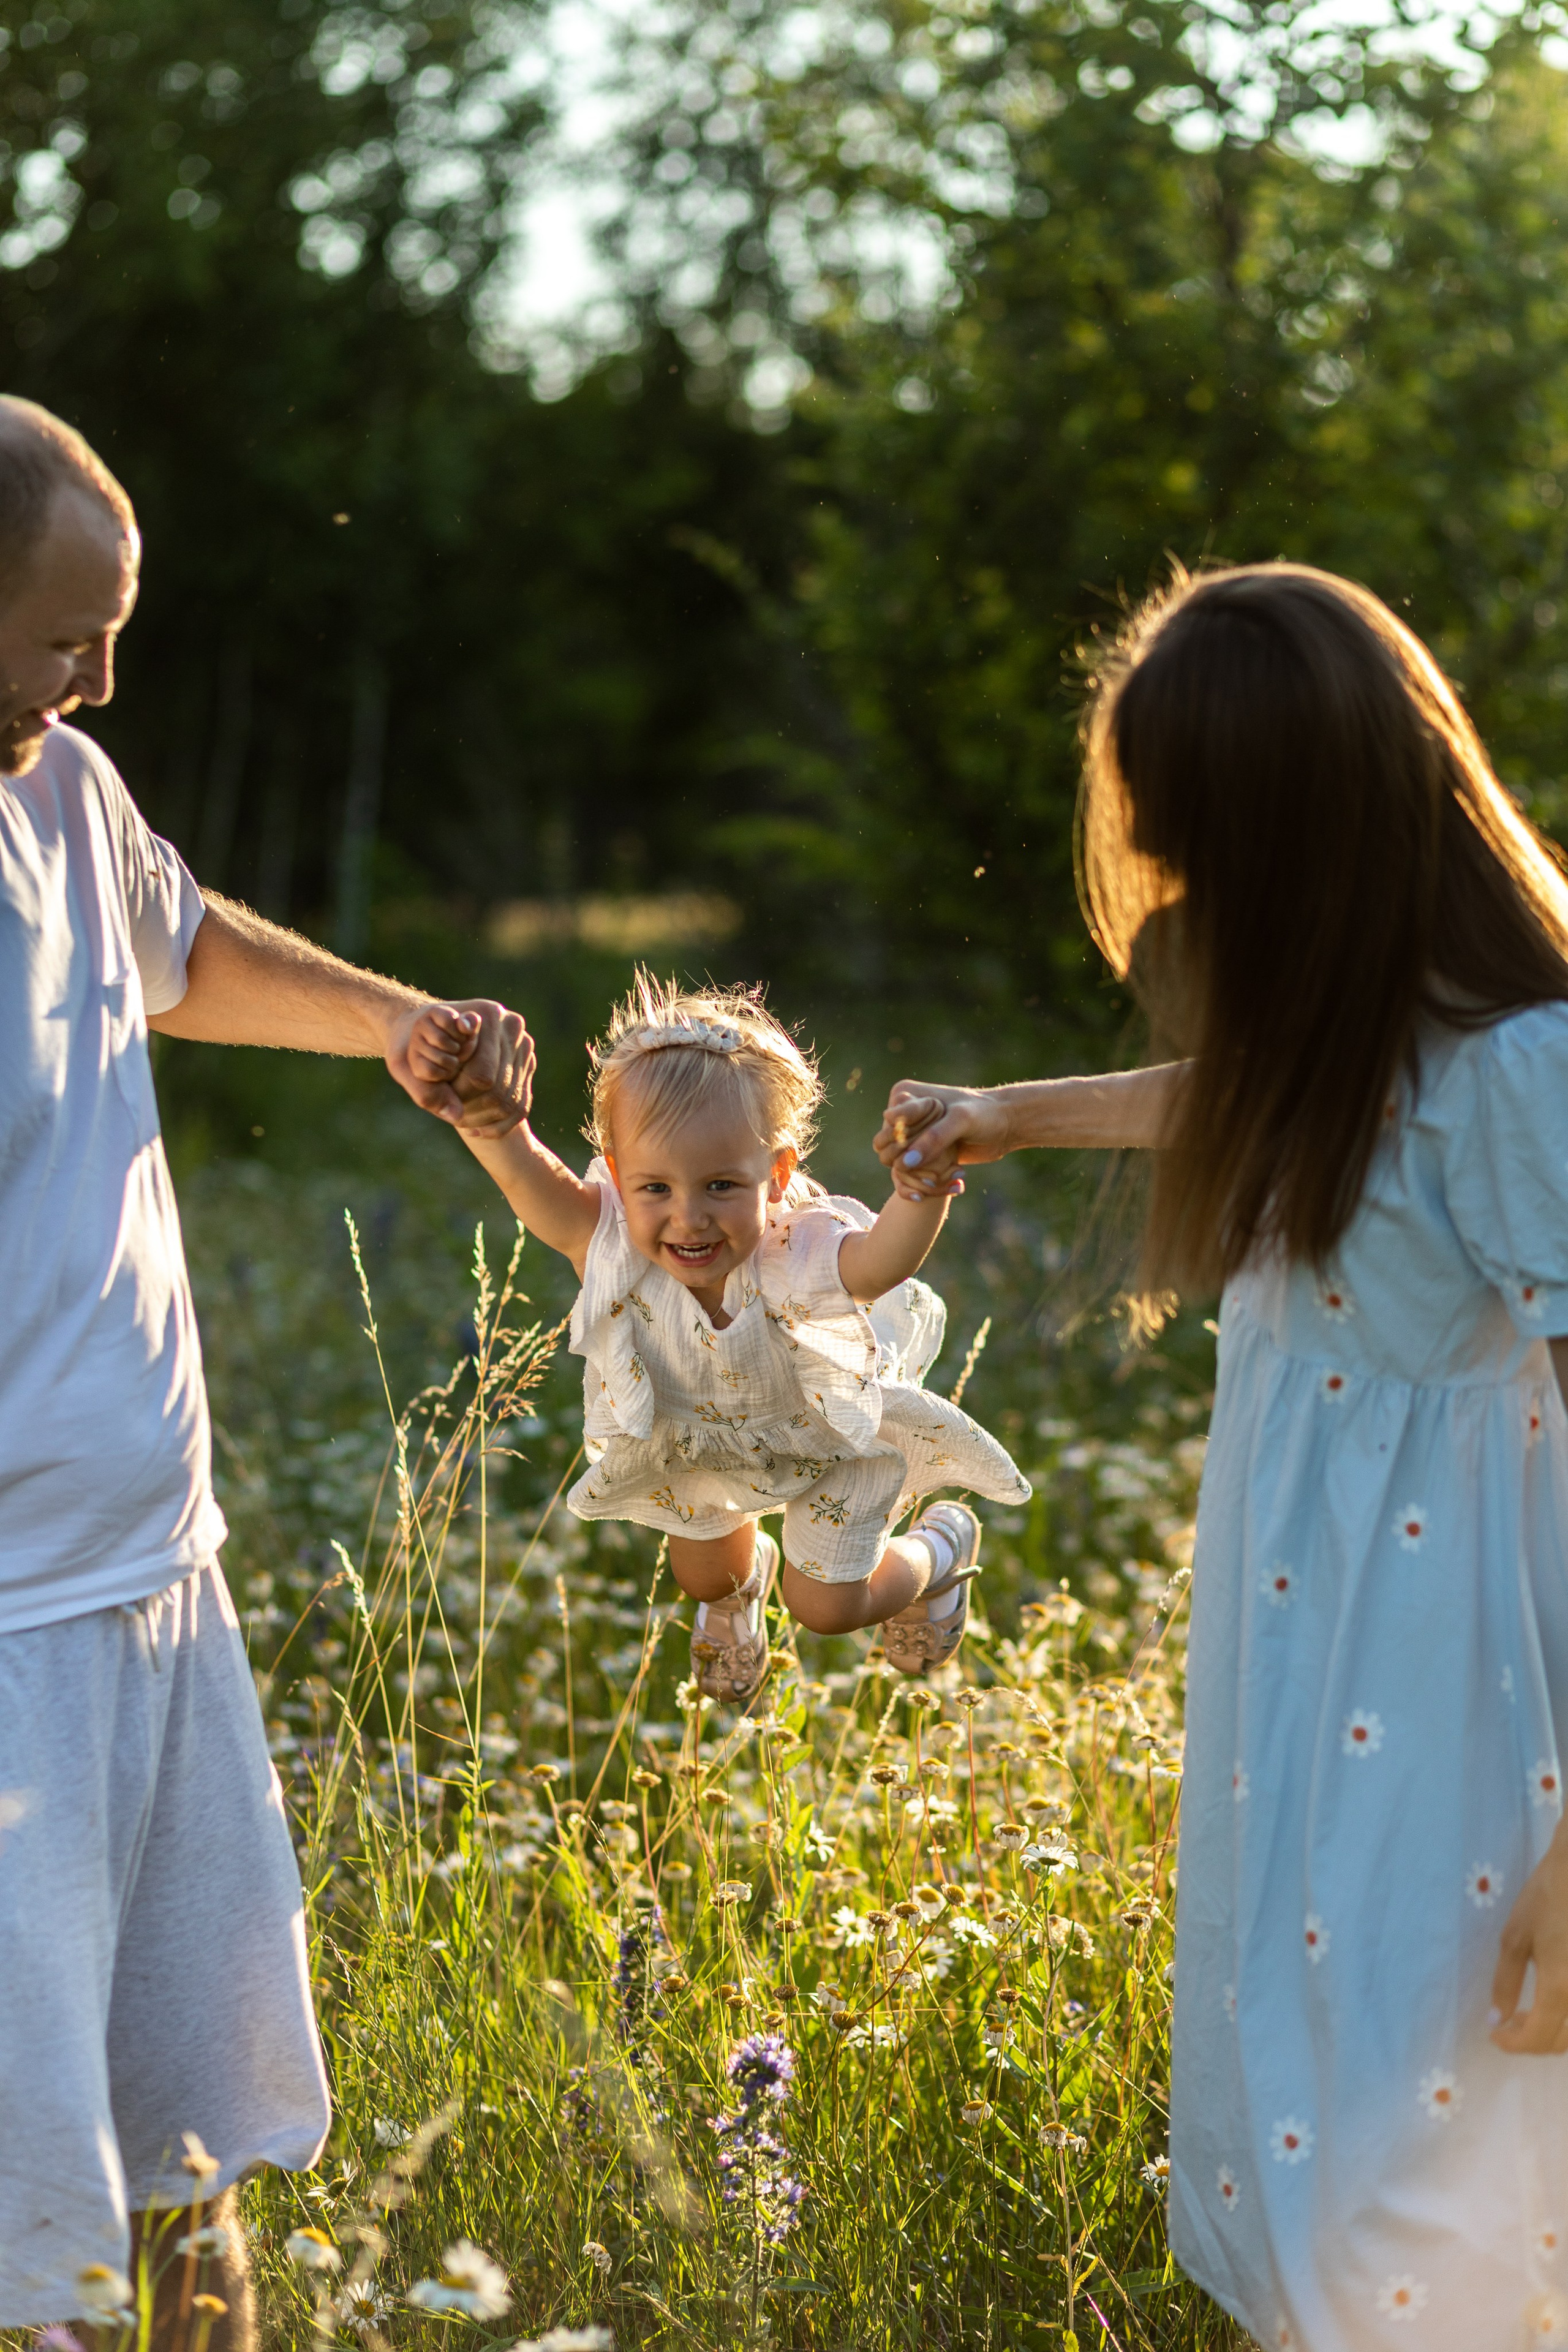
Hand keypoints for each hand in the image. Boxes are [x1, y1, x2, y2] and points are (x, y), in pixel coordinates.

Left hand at [386, 998, 534, 1133]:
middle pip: (499, 1089)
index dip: (460, 1095)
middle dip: (473, 1110)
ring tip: (461, 1124)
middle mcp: (512, 1026)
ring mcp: (524, 1045)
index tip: (443, 1099)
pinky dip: (499, 1125)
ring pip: (511, 1101)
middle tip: (451, 1119)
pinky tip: (476, 1131)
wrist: (430, 1030)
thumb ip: (427, 1092)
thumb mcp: (409, 1064)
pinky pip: (521, 1105)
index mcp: (488, 1015)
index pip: (481, 1075)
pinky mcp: (528, 1063)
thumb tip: (455, 1117)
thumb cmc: (416, 1044)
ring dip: (485, 1120)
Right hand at [872, 1081, 1009, 1199]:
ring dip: (925, 1179)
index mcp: (905, 1095)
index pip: (889, 1127)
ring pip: (899, 1168)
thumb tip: (904, 1163)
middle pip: (888, 1151)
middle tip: (941, 1173)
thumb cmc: (985, 1114)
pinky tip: (957, 1184)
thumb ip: (933, 1139)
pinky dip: (931, 1186)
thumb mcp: (960, 1121)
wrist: (1006, 1125)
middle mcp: (903, 1115)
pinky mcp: (923, 1153)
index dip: (906, 1144)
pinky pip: (912, 1177)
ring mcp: (913, 1136)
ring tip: (956, 1175)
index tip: (931, 1152)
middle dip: (914, 1167)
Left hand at [1491, 1828, 1567, 2052]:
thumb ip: (1505, 1982)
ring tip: (1530, 2011)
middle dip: (1532, 2040)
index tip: (1495, 2035)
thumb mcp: (1515, 1937)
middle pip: (1562, 2042)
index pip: (1537, 2038)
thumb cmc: (1547, 1897)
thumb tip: (1497, 2019)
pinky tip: (1553, 1999)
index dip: (1513, 2045)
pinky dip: (1567, 2016)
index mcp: (1561, 1988)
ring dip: (1553, 2031)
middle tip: (1510, 2021)